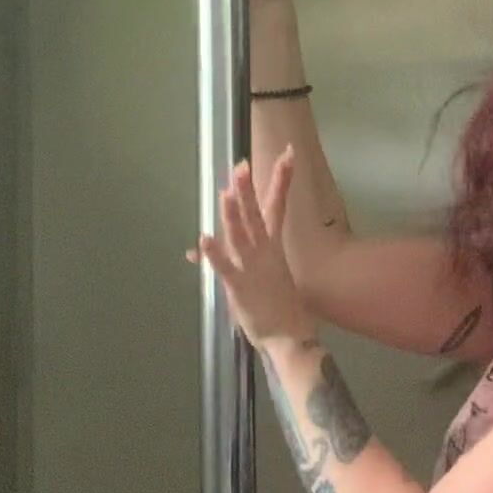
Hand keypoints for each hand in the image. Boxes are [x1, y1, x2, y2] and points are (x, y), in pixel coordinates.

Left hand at [188, 147, 316, 351]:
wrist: (290, 336)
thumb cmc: (280, 308)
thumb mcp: (265, 277)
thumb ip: (241, 258)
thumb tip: (212, 250)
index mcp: (274, 247)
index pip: (277, 207)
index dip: (282, 180)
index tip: (289, 155)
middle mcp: (265, 252)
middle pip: (257, 214)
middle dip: (248, 190)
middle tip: (242, 165)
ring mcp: (252, 268)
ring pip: (240, 236)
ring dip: (232, 214)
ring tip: (225, 193)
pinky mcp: (239, 287)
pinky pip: (224, 267)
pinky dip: (213, 254)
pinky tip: (202, 240)